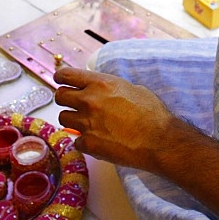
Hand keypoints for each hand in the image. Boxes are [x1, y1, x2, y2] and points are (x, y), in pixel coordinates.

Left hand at [53, 66, 175, 171]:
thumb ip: (111, 87)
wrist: (158, 140)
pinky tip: (97, 140)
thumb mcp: (132, 88)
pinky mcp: (89, 144)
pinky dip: (84, 141)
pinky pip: (76, 141)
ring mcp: (86, 123)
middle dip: (65, 99)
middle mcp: (89, 101)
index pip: (66, 75)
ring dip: (72, 119)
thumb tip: (103, 89)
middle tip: (73, 103)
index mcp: (100, 83)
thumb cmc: (152, 113)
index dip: (61, 78)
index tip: (60, 81)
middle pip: (59, 96)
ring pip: (63, 118)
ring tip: (86, 123)